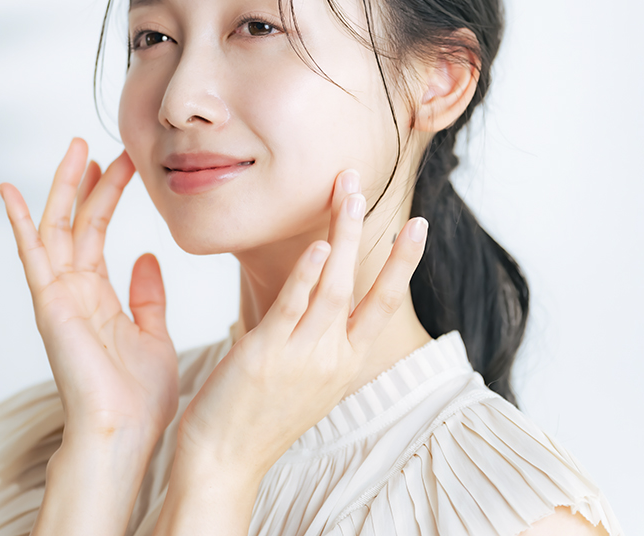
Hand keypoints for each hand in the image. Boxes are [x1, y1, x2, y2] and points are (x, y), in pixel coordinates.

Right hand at [0, 138, 179, 448]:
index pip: (98, 233)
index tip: (125, 163)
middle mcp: (72, 291)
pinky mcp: (49, 304)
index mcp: (97, 297)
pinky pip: (31, 255)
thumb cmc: (139, 398)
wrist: (125, 432)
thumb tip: (147, 258)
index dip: (109, 195)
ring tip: (75, 148)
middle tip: (101, 144)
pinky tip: (9, 191)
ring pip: (55, 228)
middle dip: (88, 182)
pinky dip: (18, 222)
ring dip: (63, 188)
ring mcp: (57, 296)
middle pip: (76, 222)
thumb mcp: (155, 334)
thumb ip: (148, 296)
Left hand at [173, 169, 427, 482]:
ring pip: (333, 286)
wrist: (224, 461)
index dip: (403, 263)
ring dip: (342, 235)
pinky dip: (308, 274)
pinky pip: (294, 307)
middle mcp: (333, 359)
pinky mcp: (267, 355)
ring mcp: (303, 357)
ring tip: (348, 192)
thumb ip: (314, 337)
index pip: (385, 304)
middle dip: (368, 231)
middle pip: (362, 284)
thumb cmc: (256, 415)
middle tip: (365, 181)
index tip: (418, 225)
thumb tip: (315, 296)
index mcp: (345, 364)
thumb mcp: (301, 376)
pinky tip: (317, 246)